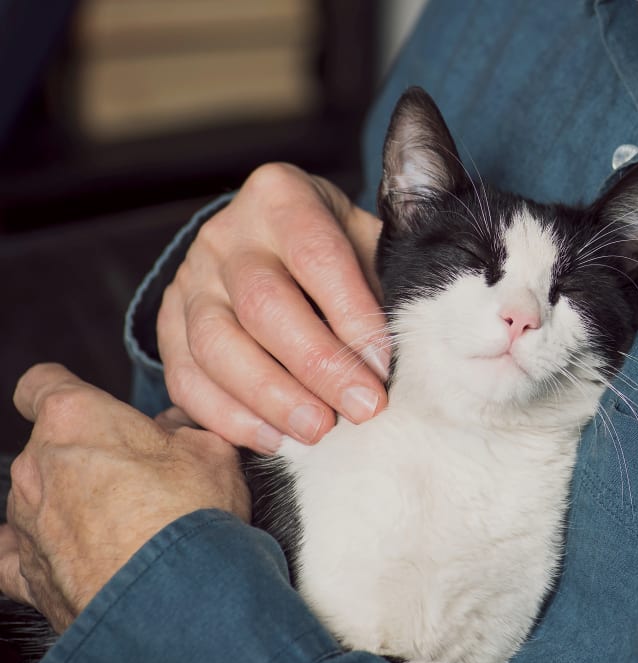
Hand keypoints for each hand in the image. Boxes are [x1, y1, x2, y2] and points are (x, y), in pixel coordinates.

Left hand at [0, 363, 250, 631]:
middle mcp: (38, 465)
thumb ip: (185, 430)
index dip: (64, 390)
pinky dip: (42, 552)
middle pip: (51, 446)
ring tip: (127, 525)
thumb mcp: (212, 450)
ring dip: (74, 504)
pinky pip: (19, 554)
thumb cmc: (190, 514)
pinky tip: (73, 556)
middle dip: (89, 455)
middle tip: (140, 474)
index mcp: (76, 418)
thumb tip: (181, 428)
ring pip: (40, 498)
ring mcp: (26, 520)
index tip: (88, 403)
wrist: (174, 596)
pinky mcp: (25, 572)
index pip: (42, 383)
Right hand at [158, 162, 389, 452]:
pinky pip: (186, 378)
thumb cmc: (334, 250)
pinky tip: (273, 439)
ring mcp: (190, 280)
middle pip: (264, 305)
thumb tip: (420, 345)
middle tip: (362, 409)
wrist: (267, 242)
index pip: (318, 256)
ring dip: (272, 397)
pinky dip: (228, 416)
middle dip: (318, 365)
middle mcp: (228, 235)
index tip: (384, 365)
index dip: (352, 315)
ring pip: (217, 345)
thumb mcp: (365, 242)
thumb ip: (387, 280)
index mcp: (281, 197)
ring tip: (319, 432)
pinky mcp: (167, 324)